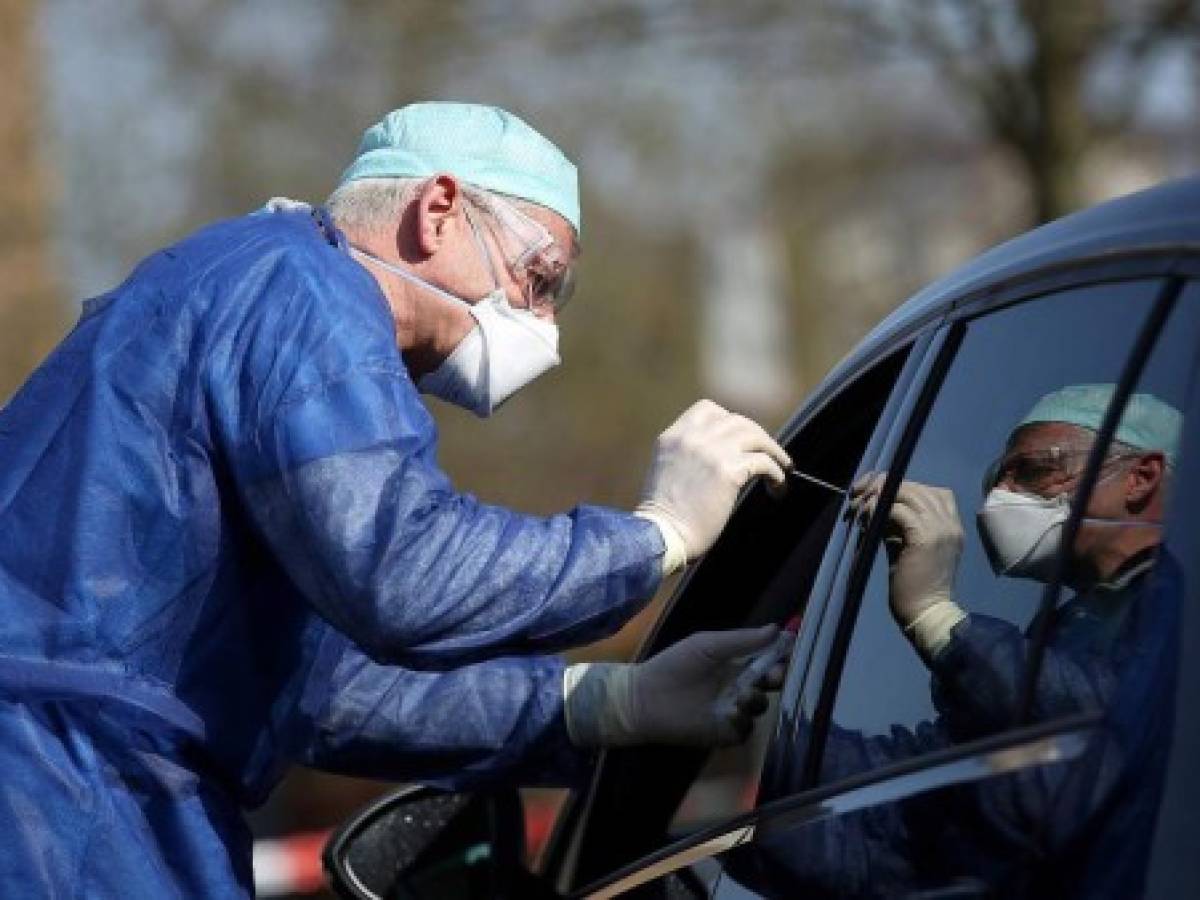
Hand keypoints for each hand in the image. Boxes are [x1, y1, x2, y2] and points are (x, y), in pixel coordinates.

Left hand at [564, 626, 790, 747]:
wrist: (644, 698)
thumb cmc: (673, 666)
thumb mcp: (707, 646)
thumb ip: (742, 640)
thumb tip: (777, 628)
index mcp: (735, 664)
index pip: (766, 659)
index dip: (780, 656)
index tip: (791, 650)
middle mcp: (737, 686)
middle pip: (770, 684)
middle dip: (776, 678)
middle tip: (773, 675)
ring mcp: (732, 711)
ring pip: (760, 707)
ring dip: (756, 699)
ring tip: (742, 694)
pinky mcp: (723, 733)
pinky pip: (745, 730)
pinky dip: (742, 722)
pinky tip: (731, 713)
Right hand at [636, 400, 790, 561]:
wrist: (661, 535)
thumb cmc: (664, 516)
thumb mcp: (668, 471)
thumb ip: (689, 456)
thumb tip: (722, 457)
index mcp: (673, 437)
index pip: (707, 410)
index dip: (729, 421)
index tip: (741, 439)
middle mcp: (692, 437)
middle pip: (737, 421)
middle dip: (757, 436)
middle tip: (768, 453)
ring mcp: (711, 451)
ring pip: (755, 436)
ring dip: (773, 451)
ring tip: (782, 467)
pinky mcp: (728, 471)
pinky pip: (764, 462)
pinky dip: (776, 473)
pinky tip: (777, 486)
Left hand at [849, 475, 963, 625]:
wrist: (926, 612)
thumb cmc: (914, 585)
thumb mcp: (907, 546)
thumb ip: (898, 524)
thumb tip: (875, 504)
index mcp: (952, 525)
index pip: (932, 491)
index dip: (903, 486)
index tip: (875, 492)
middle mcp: (950, 523)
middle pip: (918, 488)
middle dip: (885, 486)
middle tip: (859, 494)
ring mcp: (941, 529)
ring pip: (909, 493)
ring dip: (880, 495)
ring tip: (860, 505)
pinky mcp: (925, 538)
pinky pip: (899, 510)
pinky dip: (879, 508)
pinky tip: (865, 516)